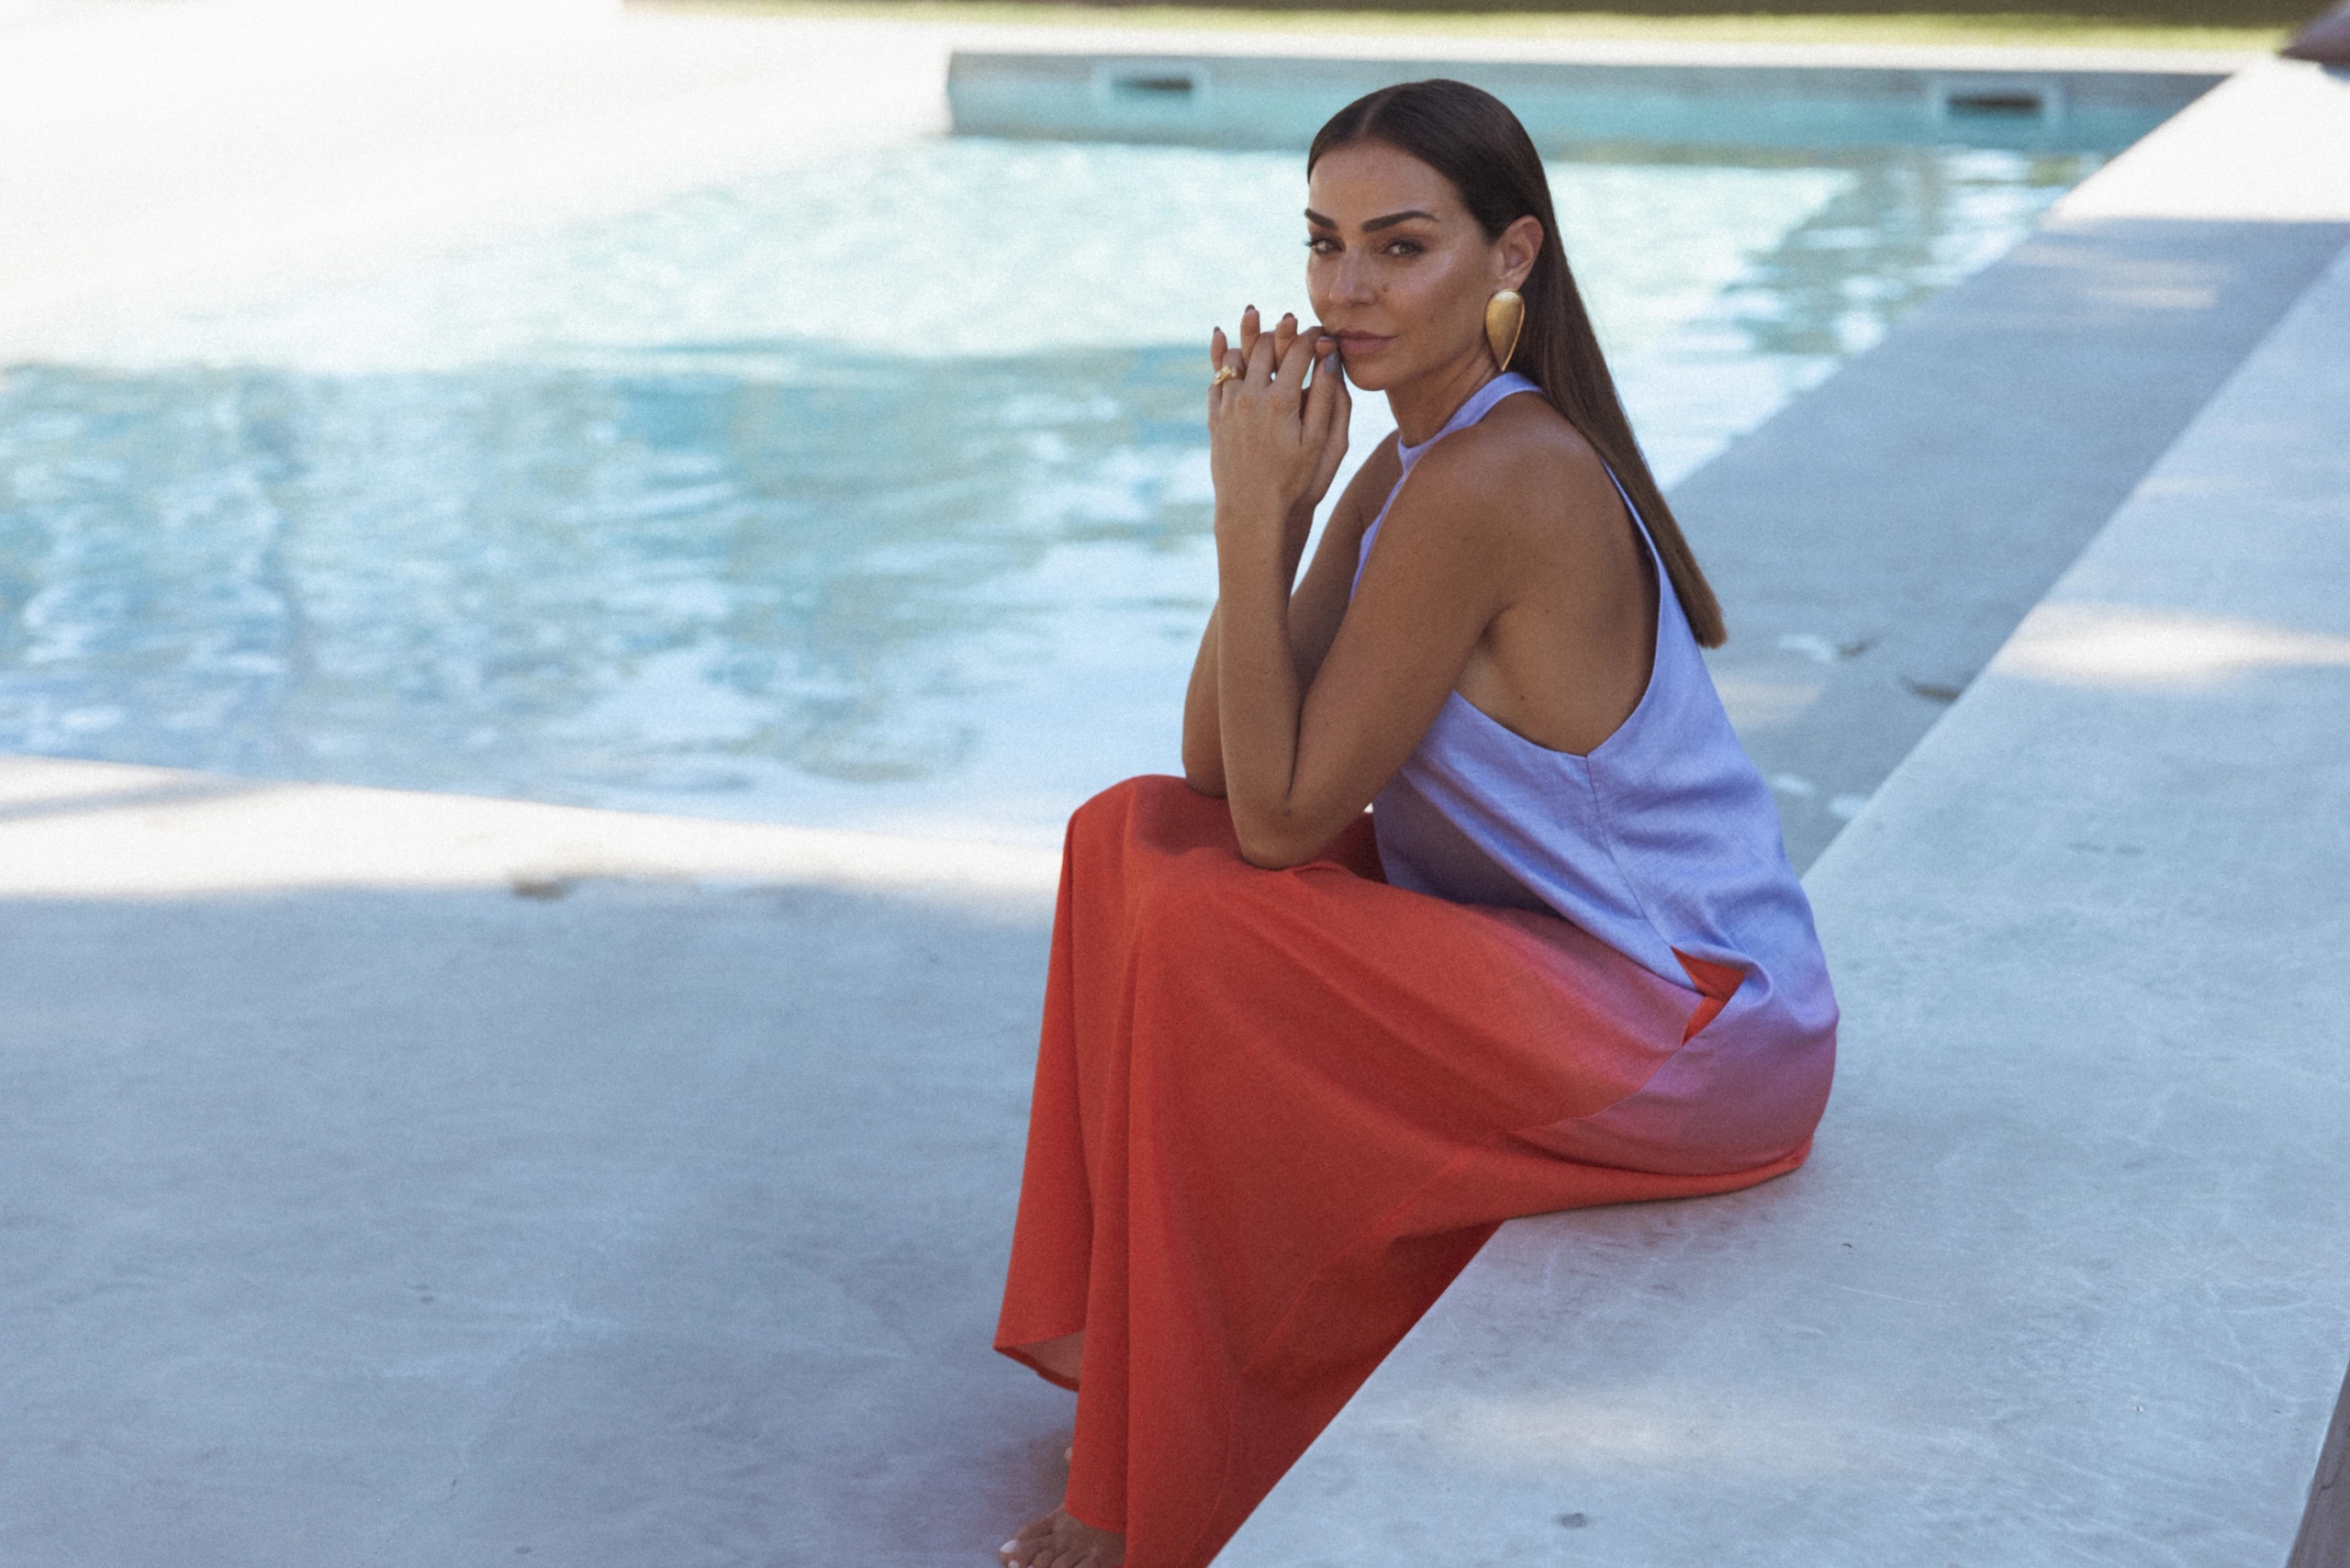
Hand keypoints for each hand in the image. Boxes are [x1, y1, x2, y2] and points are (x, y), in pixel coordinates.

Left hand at [1208, 308, 1348, 536]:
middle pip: (1264, 346)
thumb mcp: (1320, 442)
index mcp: (1281, 400)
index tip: (1321, 333)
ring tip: (1258, 329)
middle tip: (1291, 323)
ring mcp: (1228, 406)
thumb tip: (1329, 357)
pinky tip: (1228, 352)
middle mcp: (1250, 397)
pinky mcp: (1215, 418)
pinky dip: (1224, 363)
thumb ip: (1326, 397)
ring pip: (1234, 357)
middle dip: (1281, 331)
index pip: (1298, 350)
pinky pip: (1216, 380)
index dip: (1313, 336)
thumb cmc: (1295, 480)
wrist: (1252, 510)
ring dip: (1249, 342)